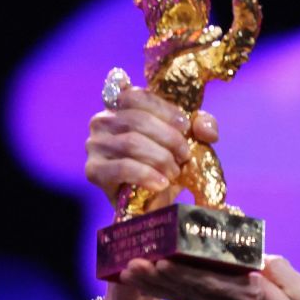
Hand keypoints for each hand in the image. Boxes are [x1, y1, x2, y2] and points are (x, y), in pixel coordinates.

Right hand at [84, 88, 219, 205]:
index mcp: (120, 106)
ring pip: (131, 142)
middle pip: (136, 120)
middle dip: (168, 138)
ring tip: (174, 173)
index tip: (185, 127)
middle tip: (184, 156)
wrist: (151, 204)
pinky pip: (123, 167)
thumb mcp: (186, 140)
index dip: (164, 109)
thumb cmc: (166, 165)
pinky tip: (162, 183)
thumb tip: (206, 130)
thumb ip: (200, 126)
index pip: (137, 96)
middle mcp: (102, 120)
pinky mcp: (94, 170)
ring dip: (160, 158)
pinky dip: (146, 174)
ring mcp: (95, 145)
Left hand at [119, 255, 299, 299]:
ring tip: (130, 273)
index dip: (182, 271)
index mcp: (249, 296)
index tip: (158, 260)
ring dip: (156, 284)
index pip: (209, 281)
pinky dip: (172, 292)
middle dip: (156, 276)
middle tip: (128, 265)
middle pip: (187, 287)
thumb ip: (281, 270)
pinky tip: (155, 285)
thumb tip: (260, 255)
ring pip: (185, 295)